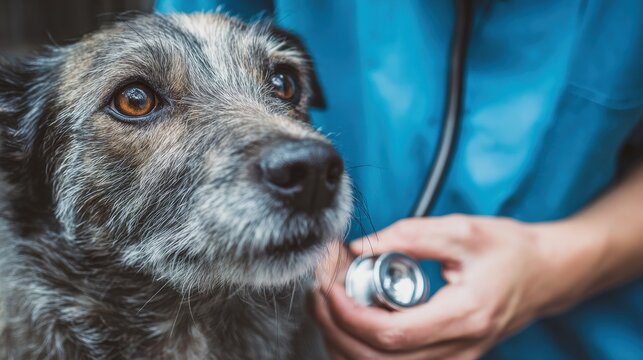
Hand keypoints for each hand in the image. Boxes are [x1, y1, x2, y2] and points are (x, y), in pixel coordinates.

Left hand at [311, 215, 569, 358]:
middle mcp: (460, 348)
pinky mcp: (450, 358)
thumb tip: (361, 246)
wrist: (546, 274)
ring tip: (327, 310)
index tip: (329, 288)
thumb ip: (409, 236)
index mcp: (465, 315)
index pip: (393, 334)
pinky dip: (365, 351)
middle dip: (337, 330)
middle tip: (317, 297)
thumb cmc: (510, 251)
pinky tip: (350, 328)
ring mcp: (456, 359)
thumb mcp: (462, 230)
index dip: (351, 315)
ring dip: (346, 344)